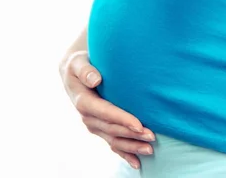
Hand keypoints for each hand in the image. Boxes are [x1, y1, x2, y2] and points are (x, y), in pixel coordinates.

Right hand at [59, 50, 154, 169]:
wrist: (74, 71)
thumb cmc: (80, 64)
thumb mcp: (78, 63)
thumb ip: (86, 70)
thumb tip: (95, 79)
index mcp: (83, 101)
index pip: (105, 112)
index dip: (122, 119)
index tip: (139, 124)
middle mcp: (88, 117)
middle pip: (112, 129)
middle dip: (132, 135)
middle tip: (152, 136)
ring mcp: (94, 125)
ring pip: (114, 140)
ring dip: (132, 146)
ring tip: (150, 150)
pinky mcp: (100, 128)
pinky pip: (112, 144)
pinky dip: (124, 154)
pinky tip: (137, 162)